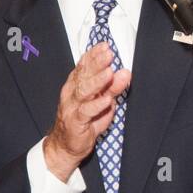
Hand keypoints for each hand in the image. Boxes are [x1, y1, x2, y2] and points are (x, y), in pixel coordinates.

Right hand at [42, 42, 131, 180]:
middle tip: (109, 54)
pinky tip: (106, 99)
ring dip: (97, 81)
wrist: (66, 146)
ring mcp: (72, 107)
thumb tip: (125, 72)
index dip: (93, 55)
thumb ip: (113, 87)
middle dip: (97, 63)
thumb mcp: (103, 101)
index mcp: (76, 84)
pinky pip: (86, 112)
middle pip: (84, 75)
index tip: (104, 46)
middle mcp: (72, 93)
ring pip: (83, 91)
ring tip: (109, 73)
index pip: (83, 66)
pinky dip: (96, 105)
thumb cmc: (85, 120)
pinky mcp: (75, 122)